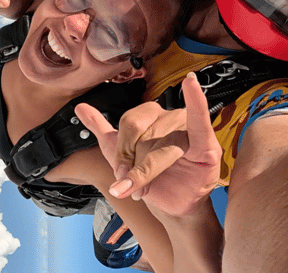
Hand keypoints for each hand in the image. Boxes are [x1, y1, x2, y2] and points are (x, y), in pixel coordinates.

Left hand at [75, 73, 222, 216]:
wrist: (171, 204)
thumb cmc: (151, 177)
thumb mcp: (121, 154)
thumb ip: (102, 129)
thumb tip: (80, 108)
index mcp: (149, 115)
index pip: (129, 123)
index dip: (122, 150)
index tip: (120, 175)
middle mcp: (169, 116)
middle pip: (144, 135)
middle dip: (134, 166)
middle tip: (131, 187)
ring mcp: (188, 127)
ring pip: (162, 145)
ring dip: (149, 172)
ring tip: (143, 191)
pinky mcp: (207, 143)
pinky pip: (200, 120)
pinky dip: (196, 100)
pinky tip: (190, 83)